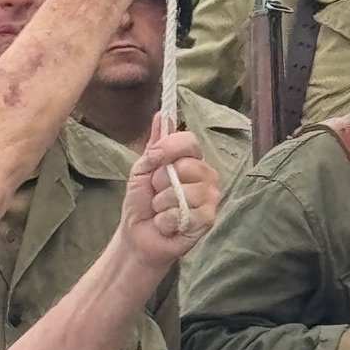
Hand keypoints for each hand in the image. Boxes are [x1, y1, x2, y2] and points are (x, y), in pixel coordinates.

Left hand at [121, 123, 219, 267]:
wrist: (138, 235)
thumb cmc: (142, 203)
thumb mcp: (142, 169)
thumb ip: (155, 146)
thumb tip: (161, 115)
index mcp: (193, 161)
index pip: (189, 142)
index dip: (169, 148)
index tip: (152, 158)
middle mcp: (207, 176)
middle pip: (186, 166)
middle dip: (160, 182)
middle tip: (157, 194)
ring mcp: (211, 198)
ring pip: (184, 191)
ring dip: (161, 204)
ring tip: (161, 211)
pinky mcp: (208, 219)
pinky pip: (184, 213)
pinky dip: (166, 220)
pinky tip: (167, 225)